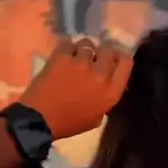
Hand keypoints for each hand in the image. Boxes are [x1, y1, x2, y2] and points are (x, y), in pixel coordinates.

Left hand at [19, 37, 133, 140]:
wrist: (41, 118)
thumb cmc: (70, 123)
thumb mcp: (96, 118)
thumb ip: (105, 98)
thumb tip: (105, 84)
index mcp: (111, 92)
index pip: (127, 62)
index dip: (120, 58)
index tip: (113, 61)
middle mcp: (100, 74)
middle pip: (109, 49)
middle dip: (102, 52)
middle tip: (93, 59)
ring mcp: (81, 63)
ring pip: (88, 44)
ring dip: (83, 50)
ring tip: (75, 59)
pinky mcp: (63, 55)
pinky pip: (69, 43)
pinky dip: (67, 49)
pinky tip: (63, 59)